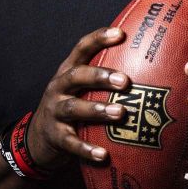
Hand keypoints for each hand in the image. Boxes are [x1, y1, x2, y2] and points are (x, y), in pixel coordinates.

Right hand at [26, 26, 130, 170]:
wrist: (37, 139)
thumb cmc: (71, 107)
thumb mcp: (80, 88)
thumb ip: (103, 78)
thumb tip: (150, 66)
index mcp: (68, 71)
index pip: (81, 49)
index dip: (99, 39)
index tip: (121, 33)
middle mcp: (59, 88)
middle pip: (76, 76)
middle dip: (100, 76)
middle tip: (125, 81)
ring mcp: (54, 112)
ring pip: (74, 108)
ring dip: (97, 110)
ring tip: (120, 113)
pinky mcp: (55, 137)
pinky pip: (71, 143)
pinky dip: (87, 148)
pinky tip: (103, 154)